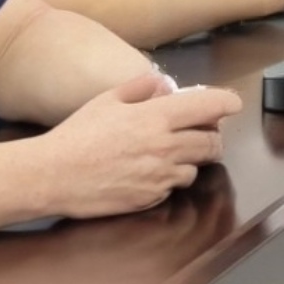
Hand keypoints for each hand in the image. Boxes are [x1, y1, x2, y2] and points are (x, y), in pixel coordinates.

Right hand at [29, 71, 237, 218]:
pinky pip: (172, 188)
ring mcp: (159, 177)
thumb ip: (141, 88)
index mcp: (158, 118)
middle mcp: (166, 148)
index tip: (231, 104)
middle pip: (213, 143)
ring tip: (167, 153)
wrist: (52, 176)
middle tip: (200, 132)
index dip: (227, 103)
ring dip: (189, 160)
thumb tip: (165, 84)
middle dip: (211, 136)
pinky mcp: (149, 199)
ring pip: (195, 169)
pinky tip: (147, 172)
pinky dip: (168, 180)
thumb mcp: (107, 99)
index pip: (212, 107)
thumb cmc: (77, 135)